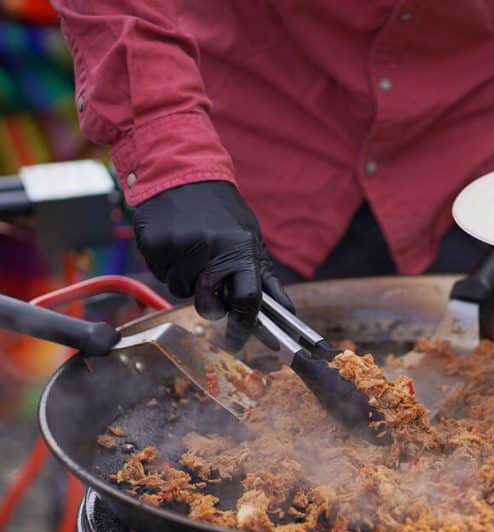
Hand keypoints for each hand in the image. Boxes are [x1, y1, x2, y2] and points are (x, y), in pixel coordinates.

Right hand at [133, 180, 292, 348]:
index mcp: (240, 251)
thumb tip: (288, 314)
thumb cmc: (223, 215)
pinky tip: (174, 242)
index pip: (247, 301)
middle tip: (208, 283)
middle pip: (207, 305)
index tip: (238, 341)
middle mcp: (210, 250)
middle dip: (209, 303)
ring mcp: (179, 248)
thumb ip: (266, 280)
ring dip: (186, 279)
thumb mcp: (252, 241)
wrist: (183, 175)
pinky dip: (167, 265)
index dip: (244, 326)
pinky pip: (160, 273)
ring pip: (180, 290)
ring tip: (192, 249)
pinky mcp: (153, 244)